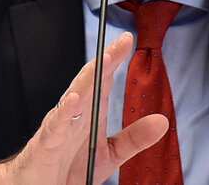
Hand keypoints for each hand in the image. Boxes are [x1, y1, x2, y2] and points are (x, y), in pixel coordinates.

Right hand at [0, 32, 167, 184]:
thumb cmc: (68, 170)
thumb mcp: (109, 154)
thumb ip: (134, 138)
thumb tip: (162, 122)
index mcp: (88, 115)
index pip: (102, 81)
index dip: (114, 60)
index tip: (127, 40)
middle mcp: (73, 116)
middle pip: (89, 83)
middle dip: (104, 62)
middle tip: (119, 43)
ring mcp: (58, 128)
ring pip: (73, 97)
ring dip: (88, 79)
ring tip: (104, 61)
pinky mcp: (46, 145)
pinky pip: (55, 127)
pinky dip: (63, 113)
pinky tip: (74, 99)